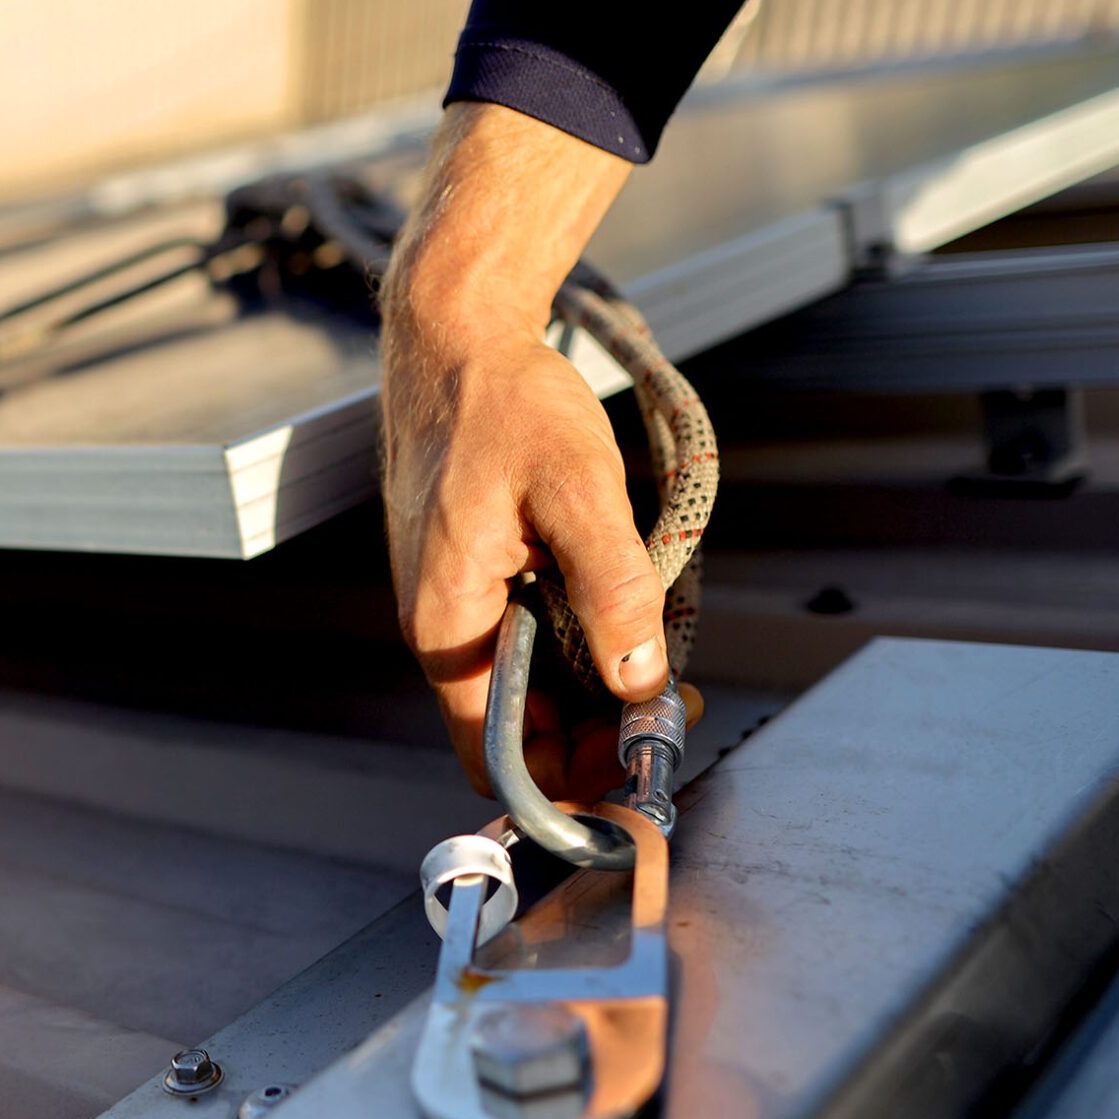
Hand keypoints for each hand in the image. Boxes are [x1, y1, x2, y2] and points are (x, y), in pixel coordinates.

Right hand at [382, 104, 667, 795]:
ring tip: (663, 669)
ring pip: (528, 687)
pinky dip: (578, 646)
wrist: (454, 332)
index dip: (568, 786)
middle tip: (675, 711)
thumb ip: (613, 591)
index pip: (497, 757)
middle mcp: (443, 628)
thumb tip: (638, 682)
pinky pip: (526, 639)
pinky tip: (624, 618)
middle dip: (597, 738)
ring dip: (594, 692)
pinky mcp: (473, 576)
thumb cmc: (504, 402)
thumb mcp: (576, 491)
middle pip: (519, 730)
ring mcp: (455, 602)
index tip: (640, 776)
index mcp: (448, 625)